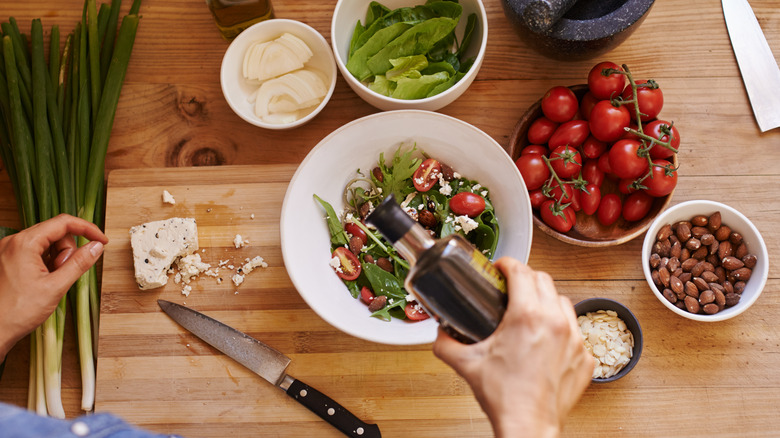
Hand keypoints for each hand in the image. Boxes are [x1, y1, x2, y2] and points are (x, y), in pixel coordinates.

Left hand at [0, 214, 107, 361]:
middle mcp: (13, 242)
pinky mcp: (9, 260)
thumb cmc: (17, 312)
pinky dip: (47, 264)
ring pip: (47, 243)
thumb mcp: (56, 287)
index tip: (101, 241)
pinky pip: (36, 253)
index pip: (63, 223)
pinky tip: (44, 281)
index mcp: (24, 243)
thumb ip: (79, 263)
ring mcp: (9, 251)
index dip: (87, 229)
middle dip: (68, 250)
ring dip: (57, 259)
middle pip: (55, 233)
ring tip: (52, 281)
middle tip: (64, 273)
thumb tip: (96, 247)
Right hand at [433, 258, 593, 437]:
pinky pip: (575, 330)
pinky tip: (545, 340)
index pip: (521, 271)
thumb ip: (445, 342)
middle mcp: (555, 322)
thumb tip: (440, 331)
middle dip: (525, 278)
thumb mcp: (465, 363)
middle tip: (511, 288)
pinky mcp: (584, 356)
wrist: (528, 426)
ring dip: (546, 300)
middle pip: (543, 280)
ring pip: (563, 301)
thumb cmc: (504, 397)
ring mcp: (575, 339)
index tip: (500, 268)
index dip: (507, 263)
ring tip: (530, 311)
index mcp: (527, 317)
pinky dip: (561, 328)